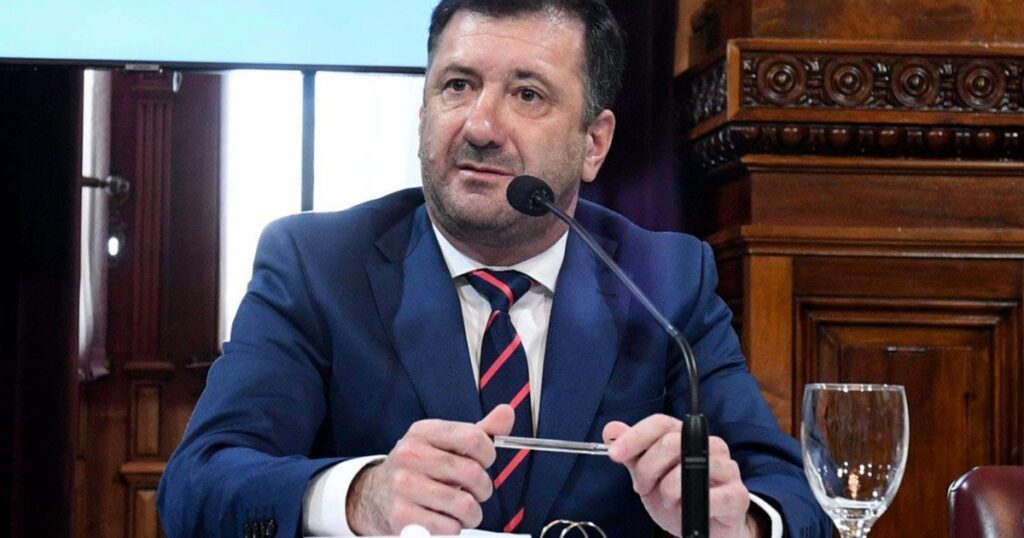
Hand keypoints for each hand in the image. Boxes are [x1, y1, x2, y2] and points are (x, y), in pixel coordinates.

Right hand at [347, 405, 514, 534]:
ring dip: (472, 513)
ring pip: (464, 504)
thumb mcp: (445, 443)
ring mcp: (403, 485)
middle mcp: (410, 455)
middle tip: (477, 491)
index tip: (484, 462)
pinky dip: (454, 528)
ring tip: (464, 509)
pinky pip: (449, 527)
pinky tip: (444, 519)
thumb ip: (480, 431)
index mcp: (424, 432)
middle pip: (472, 473)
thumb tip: (507, 412)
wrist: (375, 494)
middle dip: (484, 488)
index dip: (488, 454)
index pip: (473, 438)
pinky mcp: (402, 516)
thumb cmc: (420, 467)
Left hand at [603, 415, 755, 537]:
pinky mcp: (737, 495)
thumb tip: (611, 429)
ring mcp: (727, 468)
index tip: (615, 455)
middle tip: (643, 488)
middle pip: (670, 443)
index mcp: (687, 435)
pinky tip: (686, 510)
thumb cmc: (677, 497)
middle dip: (646, 469)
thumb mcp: (648, 474)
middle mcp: (710, 445)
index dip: (635, 437)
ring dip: (667, 490)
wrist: (705, 528)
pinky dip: (690, 506)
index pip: (660, 423)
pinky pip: (711, 496)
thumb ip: (631, 452)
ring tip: (667, 500)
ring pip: (686, 470)